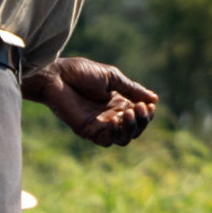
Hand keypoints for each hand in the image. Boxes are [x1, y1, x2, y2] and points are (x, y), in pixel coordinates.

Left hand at [30, 56, 158, 147]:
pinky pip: (108, 140)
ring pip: (124, 138)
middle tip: (139, 108)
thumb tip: (154, 99)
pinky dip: (116, 133)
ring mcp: (101, 125)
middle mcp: (112, 115)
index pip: (140, 114)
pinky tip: (116, 120)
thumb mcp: (112, 77)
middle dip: (142, 120)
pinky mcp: (89, 131)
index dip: (147, 112)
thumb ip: (131, 89)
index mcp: (118, 102)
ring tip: (129, 113)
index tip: (148, 104)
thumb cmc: (81, 73)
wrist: (56, 76)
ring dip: (131, 128)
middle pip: (135, 128)